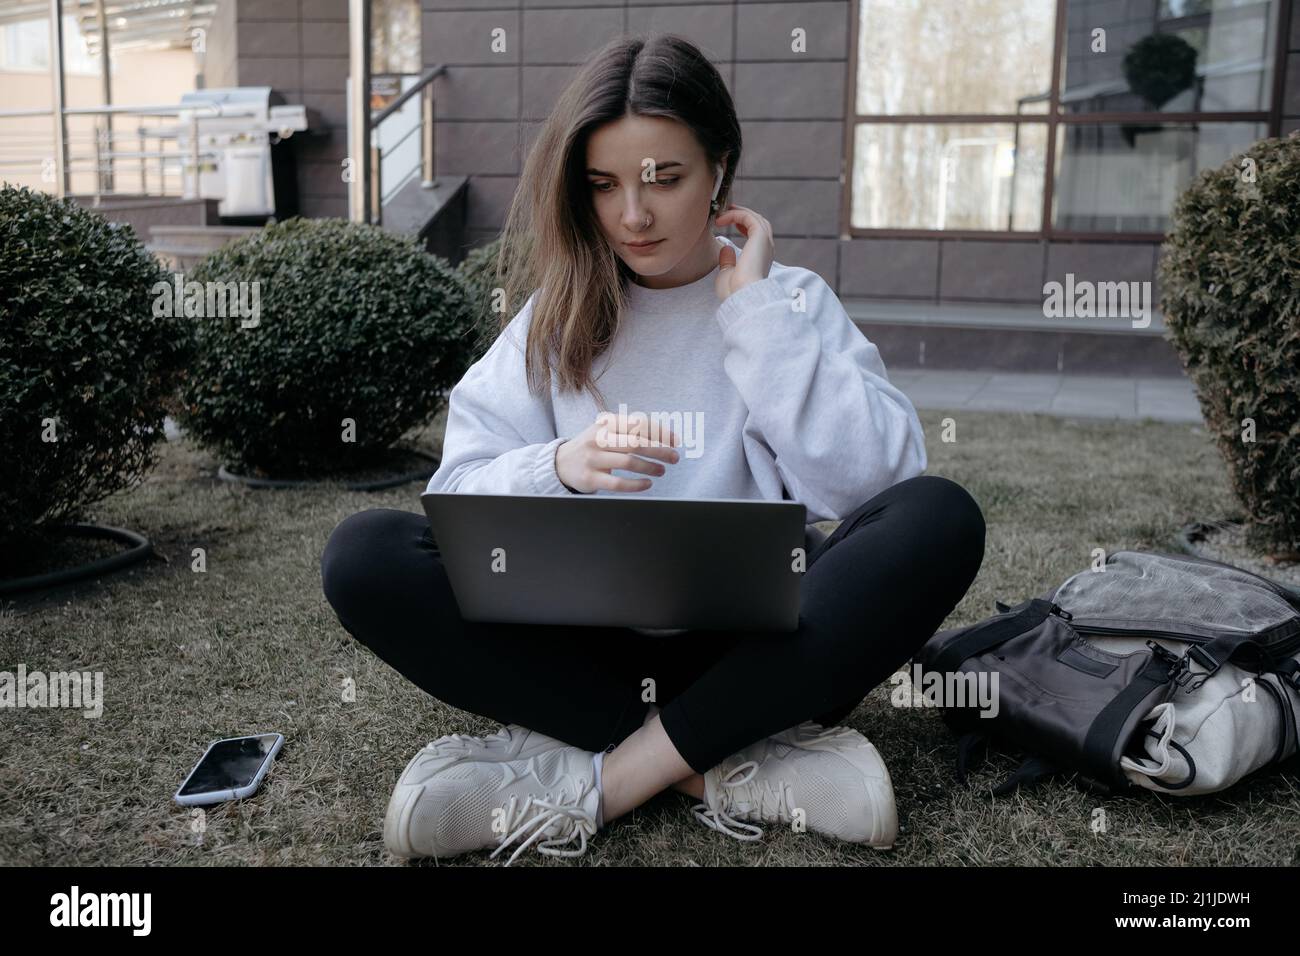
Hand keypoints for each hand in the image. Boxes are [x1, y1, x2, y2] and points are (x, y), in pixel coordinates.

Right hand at [555, 411, 680, 492]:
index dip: (659, 432)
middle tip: (674, 457)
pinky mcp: (590, 478)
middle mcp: (598, 439)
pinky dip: (636, 484)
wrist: (560, 463)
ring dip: (650, 467)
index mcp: (605, 424)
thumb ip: (629, 430)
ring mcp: (593, 459)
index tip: (675, 441)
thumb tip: (664, 435)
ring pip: (628, 462)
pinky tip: (647, 484)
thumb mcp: (606, 431)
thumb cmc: (592, 446)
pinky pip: (617, 483)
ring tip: (662, 471)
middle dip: (659, 450)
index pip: (638, 424)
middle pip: (636, 443)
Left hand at [714, 204, 774, 302]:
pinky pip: (748, 217)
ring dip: (738, 212)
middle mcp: (766, 248)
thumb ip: (727, 260)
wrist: (743, 295)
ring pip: (755, 218)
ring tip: (721, 214)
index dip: (742, 224)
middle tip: (724, 212)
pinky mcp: (760, 236)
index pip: (756, 234)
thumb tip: (726, 248)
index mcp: (761, 258)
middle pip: (759, 222)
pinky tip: (721, 219)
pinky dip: (735, 215)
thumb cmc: (734, 291)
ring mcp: (765, 241)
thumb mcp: (727, 274)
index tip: (725, 222)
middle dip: (742, 214)